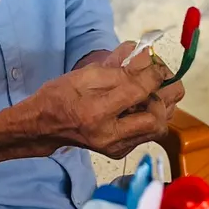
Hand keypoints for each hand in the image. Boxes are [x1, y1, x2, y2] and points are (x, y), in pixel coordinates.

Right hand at [29, 50, 182, 158]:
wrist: (44, 126)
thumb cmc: (61, 96)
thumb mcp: (86, 74)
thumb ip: (119, 66)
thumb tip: (147, 56)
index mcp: (96, 112)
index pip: (139, 91)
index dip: (154, 73)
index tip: (153, 63)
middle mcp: (110, 135)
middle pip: (158, 118)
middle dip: (164, 95)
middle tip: (157, 79)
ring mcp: (117, 147)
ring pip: (158, 128)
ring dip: (161, 106)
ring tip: (150, 90)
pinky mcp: (121, 151)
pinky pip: (148, 133)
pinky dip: (150, 115)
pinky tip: (140, 104)